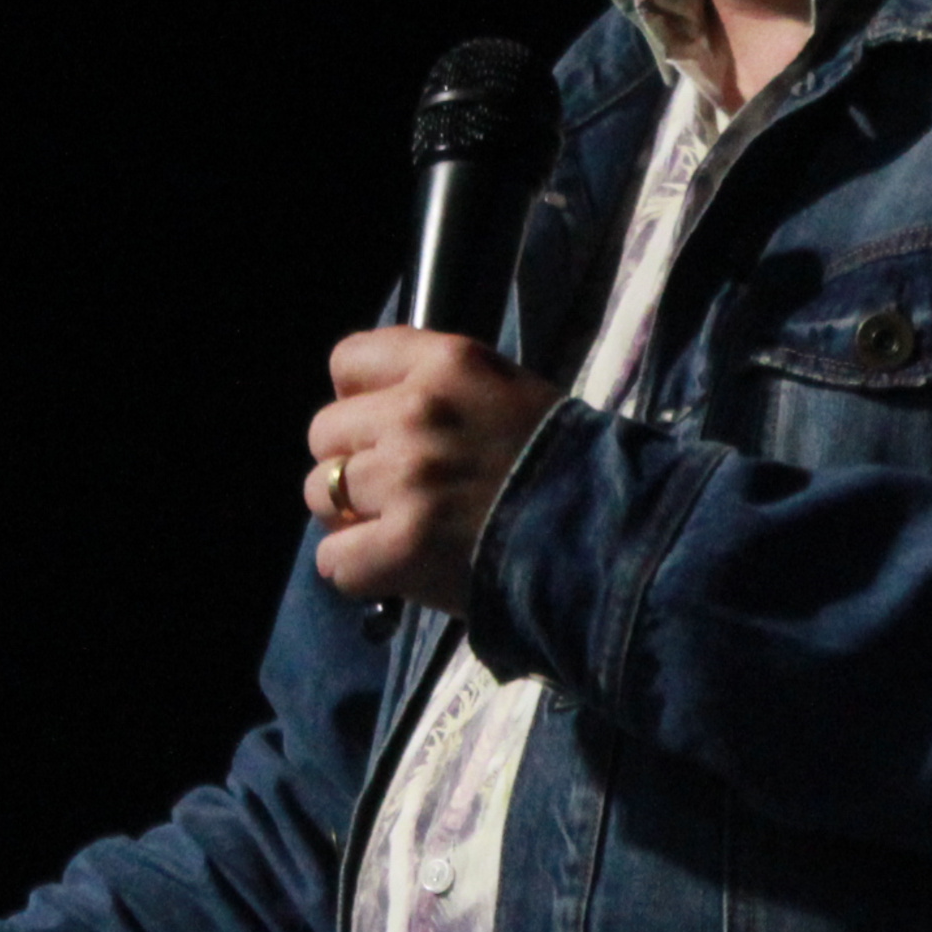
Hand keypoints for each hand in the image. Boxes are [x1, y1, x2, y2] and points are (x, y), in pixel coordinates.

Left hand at [304, 327, 562, 618]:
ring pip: (320, 493)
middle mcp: (417, 413)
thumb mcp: (506, 391)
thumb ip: (438, 389)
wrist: (611, 536)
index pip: (348, 361)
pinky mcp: (403, 546)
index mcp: (447, 364)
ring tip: (395, 530)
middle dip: (352, 462)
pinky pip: (334, 559)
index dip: (357, 399)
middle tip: (393, 490)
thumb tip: (373, 414)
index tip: (380, 426)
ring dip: (350, 517)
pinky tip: (393, 570)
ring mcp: (406, 480)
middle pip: (325, 432)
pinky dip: (357, 571)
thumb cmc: (563, 465)